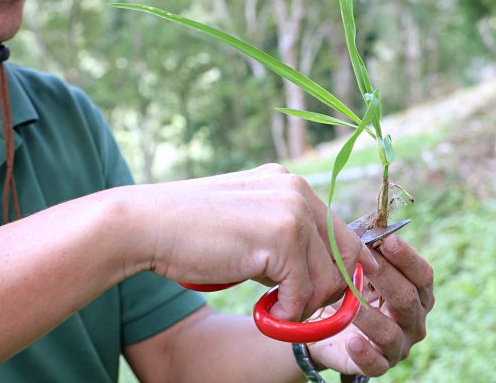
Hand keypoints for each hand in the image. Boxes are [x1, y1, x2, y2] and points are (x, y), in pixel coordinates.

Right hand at [136, 164, 363, 320]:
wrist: (148, 224)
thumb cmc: (188, 231)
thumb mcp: (246, 224)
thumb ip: (279, 238)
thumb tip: (314, 277)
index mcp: (289, 183)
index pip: (339, 232)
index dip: (336, 269)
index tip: (318, 295)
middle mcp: (297, 190)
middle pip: (347, 254)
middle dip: (329, 290)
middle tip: (297, 308)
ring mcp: (292, 211)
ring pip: (329, 279)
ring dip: (305, 305)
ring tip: (274, 308)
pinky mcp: (282, 237)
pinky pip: (303, 294)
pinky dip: (287, 313)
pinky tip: (264, 310)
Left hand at [308, 235, 433, 376]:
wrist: (329, 329)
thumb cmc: (352, 291)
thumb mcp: (361, 270)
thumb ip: (366, 254)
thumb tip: (363, 232)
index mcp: (418, 295)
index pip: (423, 276)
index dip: (407, 258)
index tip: (387, 240)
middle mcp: (414, 321)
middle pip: (407, 299)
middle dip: (385, 277)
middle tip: (362, 261)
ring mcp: (399, 345)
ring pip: (390, 331)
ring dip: (369, 314)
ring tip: (348, 299)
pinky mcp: (379, 365)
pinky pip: (376, 363)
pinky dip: (365, 353)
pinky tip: (352, 341)